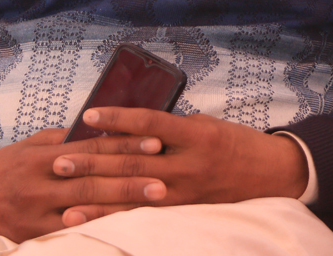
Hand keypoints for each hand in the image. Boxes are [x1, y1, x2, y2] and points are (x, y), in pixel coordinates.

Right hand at [0, 128, 167, 241]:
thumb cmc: (4, 168)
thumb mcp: (31, 145)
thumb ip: (65, 140)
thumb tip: (102, 130)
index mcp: (43, 155)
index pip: (92, 148)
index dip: (124, 145)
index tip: (155, 143)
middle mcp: (40, 182)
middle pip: (93, 179)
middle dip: (131, 179)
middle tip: (164, 179)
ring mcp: (35, 210)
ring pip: (85, 207)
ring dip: (121, 205)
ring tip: (151, 202)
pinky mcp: (29, 234)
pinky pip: (67, 232)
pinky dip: (94, 227)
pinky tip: (119, 227)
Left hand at [52, 107, 308, 225]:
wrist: (274, 174)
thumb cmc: (240, 144)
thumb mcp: (209, 125)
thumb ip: (175, 128)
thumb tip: (137, 127)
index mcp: (196, 134)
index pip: (151, 122)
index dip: (119, 118)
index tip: (89, 114)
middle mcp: (189, 163)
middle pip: (134, 161)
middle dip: (93, 161)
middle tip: (58, 160)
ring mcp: (186, 190)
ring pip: (133, 191)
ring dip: (94, 192)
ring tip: (63, 189)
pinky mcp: (184, 210)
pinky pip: (142, 213)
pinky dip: (112, 214)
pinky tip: (86, 218)